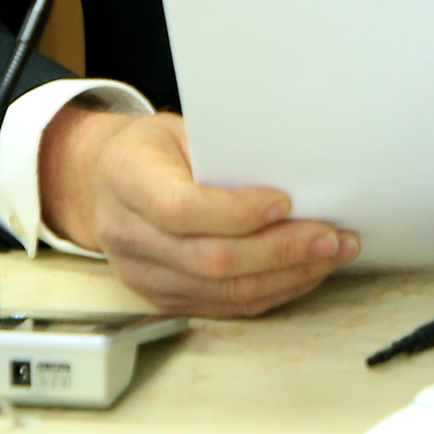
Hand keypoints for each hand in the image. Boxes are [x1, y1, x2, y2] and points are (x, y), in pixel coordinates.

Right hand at [39, 105, 357, 315]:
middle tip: (330, 236)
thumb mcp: (178, 128)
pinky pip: (224, 305)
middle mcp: (127, 234)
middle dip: (280, 251)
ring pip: (222, 291)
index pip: (181, 209)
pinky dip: (271, 291)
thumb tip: (291, 172)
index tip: (285, 200)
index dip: (237, 211)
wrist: (103, 181)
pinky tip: (303, 272)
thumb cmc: (151, 148)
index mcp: (126, 178)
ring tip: (330, 255)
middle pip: (210, 259)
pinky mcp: (162, 298)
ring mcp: (141, 274)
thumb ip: (222, 151)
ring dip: (286, 276)